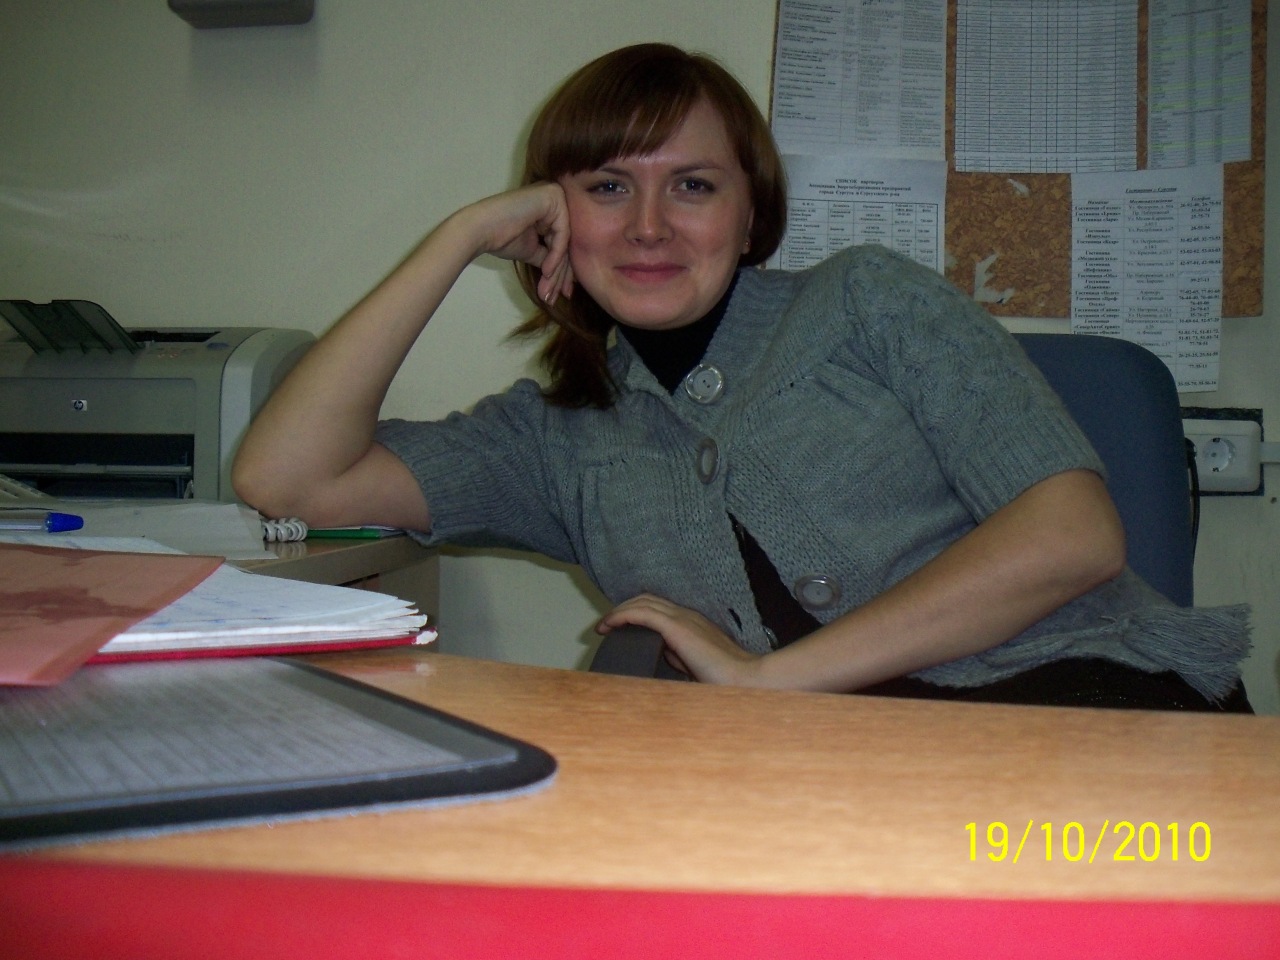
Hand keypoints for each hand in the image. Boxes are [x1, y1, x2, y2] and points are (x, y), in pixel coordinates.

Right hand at [455, 183, 574, 304]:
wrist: (479, 229)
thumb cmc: (501, 238)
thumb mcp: (533, 249)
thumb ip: (550, 256)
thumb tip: (567, 277)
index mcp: (550, 207)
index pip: (563, 242)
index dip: (562, 270)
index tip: (562, 294)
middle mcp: (556, 196)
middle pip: (566, 242)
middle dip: (561, 275)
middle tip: (559, 297)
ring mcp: (555, 194)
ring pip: (565, 241)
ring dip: (557, 271)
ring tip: (549, 292)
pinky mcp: (553, 196)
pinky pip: (562, 234)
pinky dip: (555, 256)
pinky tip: (546, 272)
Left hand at [596, 594, 761, 685]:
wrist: (744, 678)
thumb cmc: (724, 677)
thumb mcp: (694, 663)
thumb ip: (678, 655)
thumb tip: (661, 652)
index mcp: (691, 622)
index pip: (657, 606)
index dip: (635, 611)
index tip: (618, 626)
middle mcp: (685, 614)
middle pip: (646, 600)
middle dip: (622, 609)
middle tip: (605, 625)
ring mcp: (681, 618)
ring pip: (641, 602)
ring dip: (618, 611)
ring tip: (603, 626)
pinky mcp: (676, 627)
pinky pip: (642, 613)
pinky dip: (622, 615)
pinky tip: (609, 625)